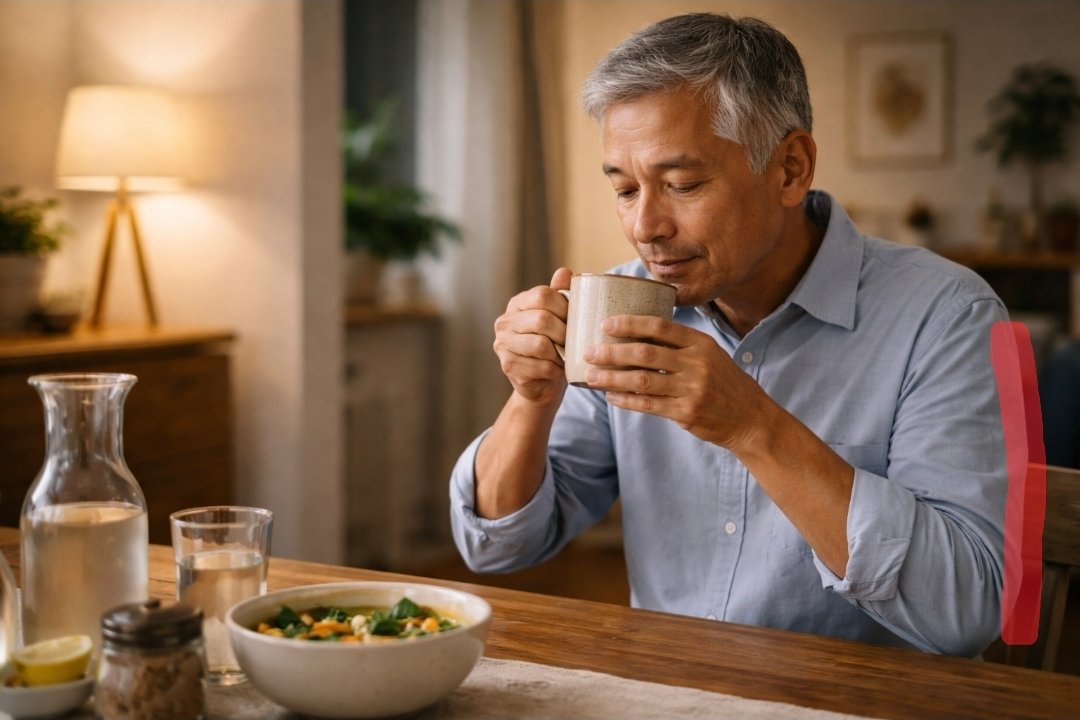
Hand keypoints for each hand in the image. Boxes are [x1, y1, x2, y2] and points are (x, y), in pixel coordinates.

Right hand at [492, 267, 572, 405]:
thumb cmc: (554, 348)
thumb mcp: (559, 320)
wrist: (542, 384)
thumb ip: (561, 296)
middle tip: (575, 343)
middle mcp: (504, 322)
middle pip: (542, 319)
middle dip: (564, 333)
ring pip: (540, 345)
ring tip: (567, 357)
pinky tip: (559, 371)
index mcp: (517, 304)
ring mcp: (502, 344)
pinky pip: (540, 366)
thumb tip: (564, 272)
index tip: (577, 320)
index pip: (542, 295)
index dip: (565, 307)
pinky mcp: (507, 365)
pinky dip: (556, 370)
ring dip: (560, 354)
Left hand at [582, 315, 768, 449]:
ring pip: (642, 380)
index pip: (660, 327)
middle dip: (612, 352)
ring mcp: (692, 389)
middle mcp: (696, 363)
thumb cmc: (724, 383)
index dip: (630, 324)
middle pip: (645, 353)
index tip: (606, 324)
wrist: (750, 419)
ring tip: (590, 376)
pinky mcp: (686, 412)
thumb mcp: (710, 355)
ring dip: (612, 377)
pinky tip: (610, 396)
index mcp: (700, 343)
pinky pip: (648, 405)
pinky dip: (626, 400)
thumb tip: (637, 335)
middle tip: (589, 351)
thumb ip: (680, 346)